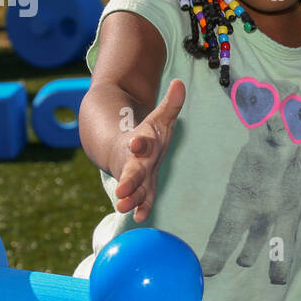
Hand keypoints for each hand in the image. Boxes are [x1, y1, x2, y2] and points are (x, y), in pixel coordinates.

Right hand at [114, 79, 184, 223]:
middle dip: (128, 181)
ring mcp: (135, 176)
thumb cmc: (147, 135)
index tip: (135, 143)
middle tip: (120, 191)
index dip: (139, 143)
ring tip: (124, 207)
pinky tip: (141, 217)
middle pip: (132, 172)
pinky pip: (141, 199)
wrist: (126, 149)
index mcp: (142, 142)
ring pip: (133, 189)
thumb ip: (170, 104)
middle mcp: (135, 161)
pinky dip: (141, 207)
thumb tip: (180, 83)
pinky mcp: (141, 188)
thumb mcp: (160, 119)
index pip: (141, 142)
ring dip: (130, 198)